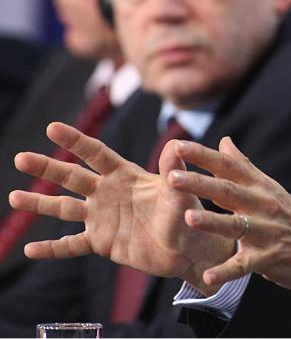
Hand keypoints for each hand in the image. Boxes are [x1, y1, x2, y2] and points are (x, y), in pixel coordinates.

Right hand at [9, 122, 234, 292]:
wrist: (188, 246)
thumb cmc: (187, 212)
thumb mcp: (179, 189)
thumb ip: (173, 169)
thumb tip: (176, 143)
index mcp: (124, 175)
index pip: (96, 154)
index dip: (75, 141)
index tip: (52, 127)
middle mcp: (108, 193)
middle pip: (72, 177)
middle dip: (47, 167)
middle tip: (20, 157)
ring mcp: (101, 218)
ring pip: (64, 208)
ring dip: (39, 204)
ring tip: (14, 196)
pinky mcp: (101, 242)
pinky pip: (71, 246)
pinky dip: (51, 249)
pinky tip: (28, 250)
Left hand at [167, 137, 290, 292]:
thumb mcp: (270, 188)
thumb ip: (243, 167)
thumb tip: (224, 141)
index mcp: (260, 187)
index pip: (228, 166)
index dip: (203, 156)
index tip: (178, 146)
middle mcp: (262, 205)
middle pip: (227, 191)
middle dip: (199, 184)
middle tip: (172, 177)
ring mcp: (266, 232)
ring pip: (235, 225)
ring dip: (211, 222)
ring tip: (188, 218)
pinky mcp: (269, 258)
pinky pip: (244, 265)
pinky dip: (226, 271)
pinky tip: (207, 276)